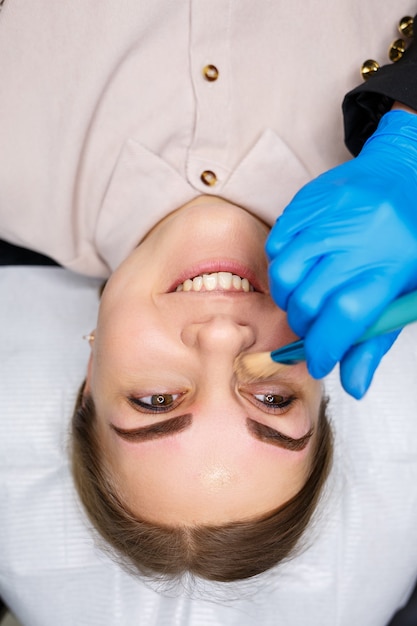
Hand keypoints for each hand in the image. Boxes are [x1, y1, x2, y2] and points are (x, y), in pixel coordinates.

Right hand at [266, 110, 416, 397]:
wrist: (405, 171)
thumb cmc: (409, 239)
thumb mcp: (406, 292)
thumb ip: (376, 339)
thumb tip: (353, 384)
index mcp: (390, 264)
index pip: (345, 316)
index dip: (325, 348)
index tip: (319, 362)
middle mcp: (358, 238)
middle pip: (309, 299)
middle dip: (304, 326)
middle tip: (313, 329)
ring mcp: (329, 215)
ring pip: (284, 273)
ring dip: (286, 298)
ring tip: (301, 300)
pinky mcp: (308, 200)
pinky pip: (277, 243)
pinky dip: (280, 265)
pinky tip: (298, 268)